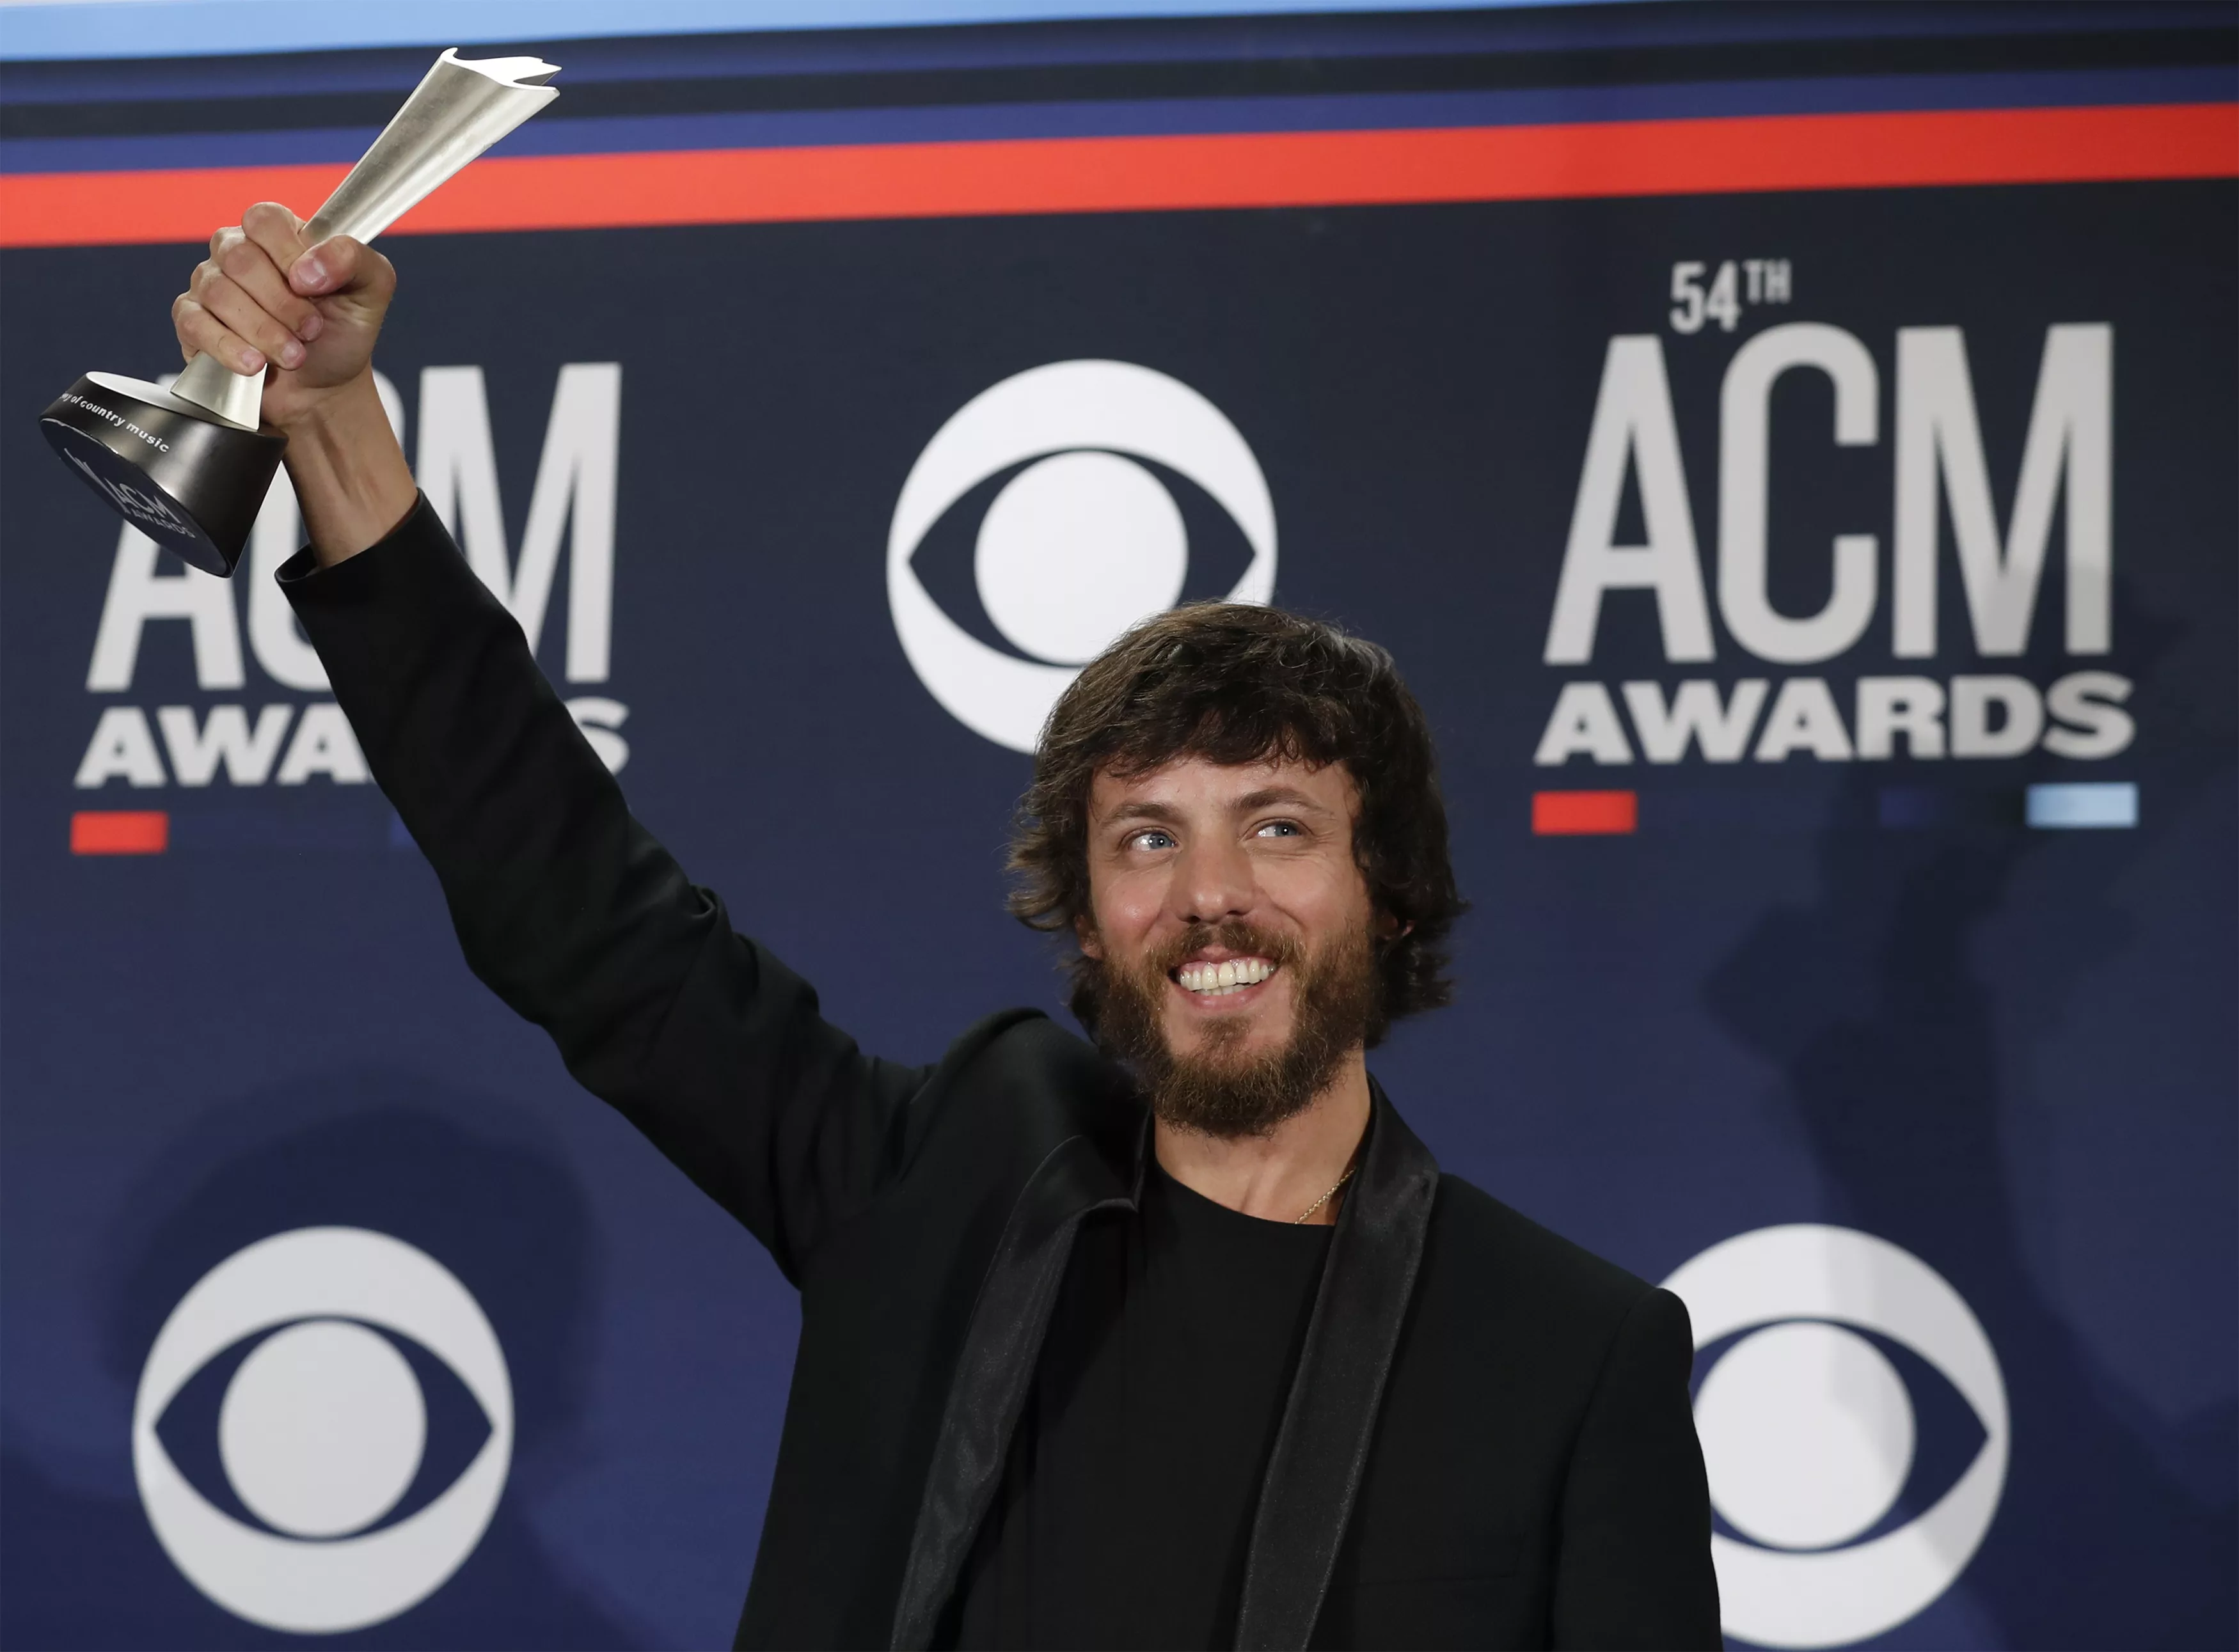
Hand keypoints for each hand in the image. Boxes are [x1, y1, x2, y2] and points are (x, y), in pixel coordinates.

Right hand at [172, 201, 396, 433]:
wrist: (325, 386)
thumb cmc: (342, 330)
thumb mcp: (371, 290)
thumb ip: (354, 260)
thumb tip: (308, 269)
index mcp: (279, 233)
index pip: (264, 219)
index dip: (287, 253)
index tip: (312, 287)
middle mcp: (237, 251)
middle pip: (240, 258)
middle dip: (282, 303)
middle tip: (312, 331)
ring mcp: (209, 284)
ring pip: (219, 293)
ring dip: (263, 331)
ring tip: (295, 356)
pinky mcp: (192, 321)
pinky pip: (195, 324)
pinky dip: (228, 347)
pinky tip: (254, 364)